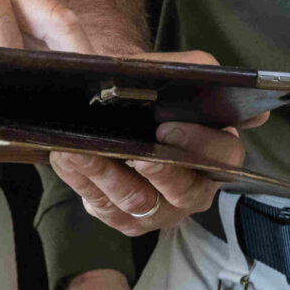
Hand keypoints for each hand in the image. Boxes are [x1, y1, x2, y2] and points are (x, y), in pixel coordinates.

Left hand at [48, 52, 263, 233]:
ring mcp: (162, 210)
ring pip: (137, 202)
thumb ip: (190, 70)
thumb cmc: (153, 91)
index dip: (198, 144)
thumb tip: (191, 76)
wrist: (121, 106)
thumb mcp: (176, 72)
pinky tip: (66, 157)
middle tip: (131, 152)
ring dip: (106, 175)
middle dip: (156, 171)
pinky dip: (82, 180)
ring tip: (80, 150)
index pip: (224, 155)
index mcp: (218, 153)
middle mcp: (195, 189)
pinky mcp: (127, 219)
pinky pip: (105, 207)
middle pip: (182, 191)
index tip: (165, 128)